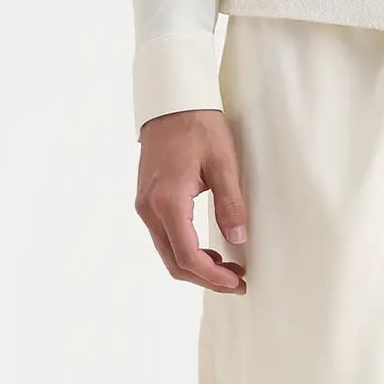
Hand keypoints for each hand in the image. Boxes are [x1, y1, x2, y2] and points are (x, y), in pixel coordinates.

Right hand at [135, 109, 249, 291]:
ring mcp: (145, 206)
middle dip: (205, 278)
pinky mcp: (147, 201)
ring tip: (228, 268)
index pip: (187, 256)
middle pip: (174, 261)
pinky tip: (209, 250)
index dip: (212, 276)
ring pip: (167, 252)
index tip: (237, 281)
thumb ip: (231, 203)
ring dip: (195, 266)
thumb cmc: (198, 126)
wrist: (172, 102)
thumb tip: (238, 238)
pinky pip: (164, 237)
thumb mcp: (223, 162)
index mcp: (168, 201)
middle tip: (237, 281)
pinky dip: (185, 251)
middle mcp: (149, 209)